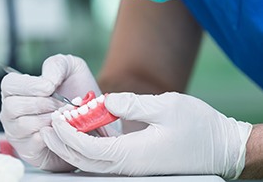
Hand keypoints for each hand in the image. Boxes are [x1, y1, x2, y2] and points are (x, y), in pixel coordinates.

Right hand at [0, 54, 107, 170]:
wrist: (92, 117)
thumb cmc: (77, 91)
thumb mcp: (71, 69)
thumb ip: (56, 66)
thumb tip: (46, 82)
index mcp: (18, 89)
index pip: (9, 84)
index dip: (28, 85)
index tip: (50, 88)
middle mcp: (12, 111)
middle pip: (13, 106)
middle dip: (43, 104)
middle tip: (63, 104)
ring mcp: (18, 132)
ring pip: (23, 125)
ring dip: (50, 119)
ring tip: (66, 116)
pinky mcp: (29, 150)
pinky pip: (34, 143)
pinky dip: (53, 134)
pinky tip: (64, 128)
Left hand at [41, 92, 251, 178]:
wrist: (220, 147)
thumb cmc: (198, 126)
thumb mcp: (167, 106)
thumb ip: (133, 104)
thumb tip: (107, 101)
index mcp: (134, 153)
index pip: (90, 149)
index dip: (69, 135)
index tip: (57, 119)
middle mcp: (130, 165)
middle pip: (86, 161)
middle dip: (64, 144)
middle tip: (49, 125)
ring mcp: (134, 167)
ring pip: (94, 163)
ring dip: (74, 147)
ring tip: (61, 129)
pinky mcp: (138, 163)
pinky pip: (106, 160)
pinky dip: (89, 148)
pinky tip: (86, 135)